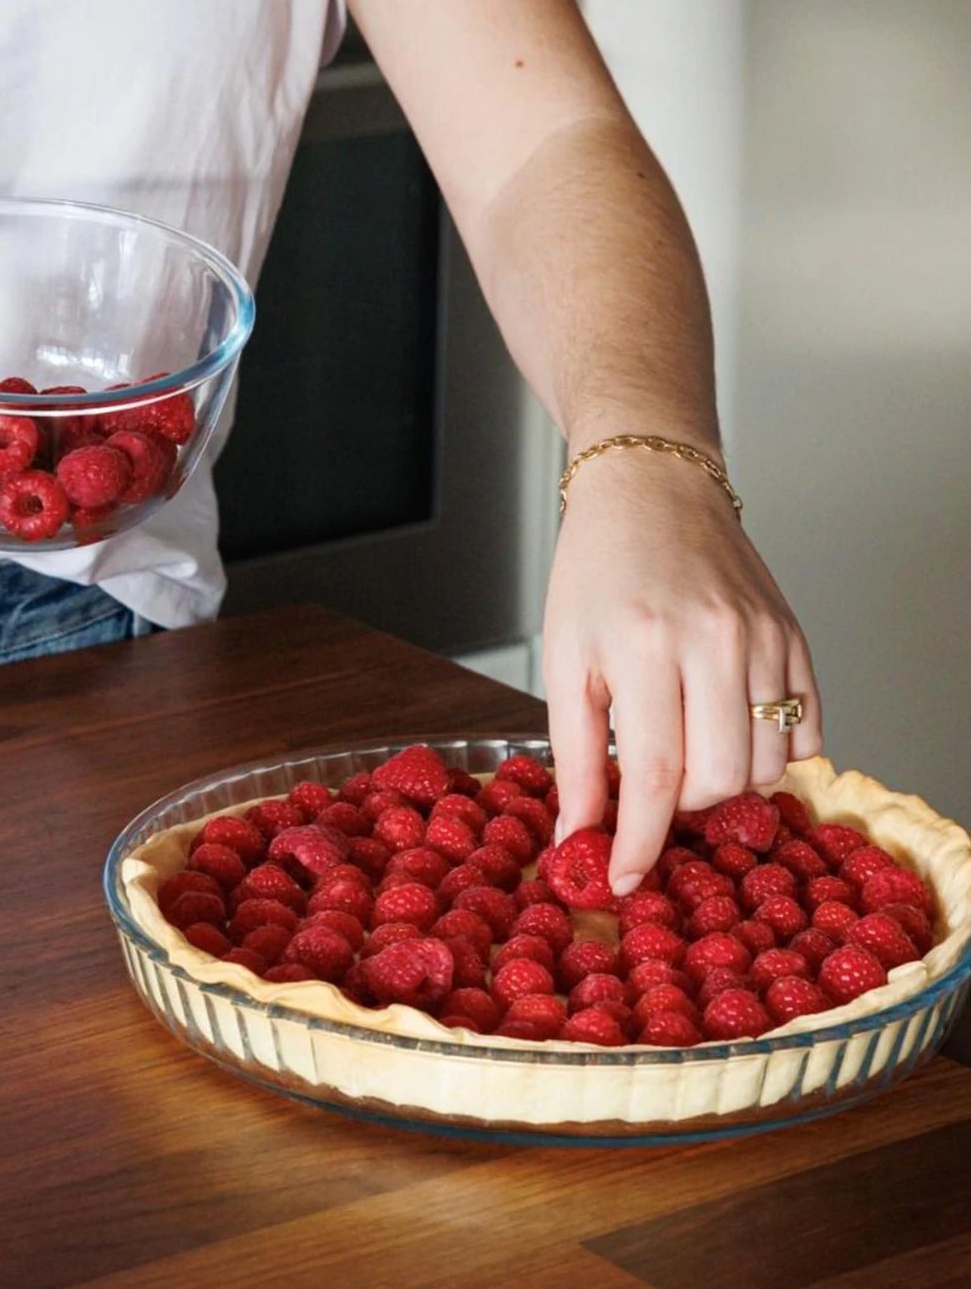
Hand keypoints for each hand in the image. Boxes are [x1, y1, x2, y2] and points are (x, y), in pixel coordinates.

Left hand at [542, 451, 822, 893]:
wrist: (650, 491)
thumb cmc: (595, 571)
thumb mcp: (565, 658)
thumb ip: (574, 751)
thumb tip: (579, 834)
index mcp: (645, 646)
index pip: (656, 777)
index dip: (640, 843)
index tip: (623, 880)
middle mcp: (714, 642)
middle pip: (720, 779)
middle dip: (683, 809)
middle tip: (652, 788)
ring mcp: (764, 639)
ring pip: (768, 763)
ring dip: (727, 781)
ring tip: (686, 748)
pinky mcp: (795, 636)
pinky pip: (806, 728)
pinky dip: (774, 751)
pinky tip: (729, 728)